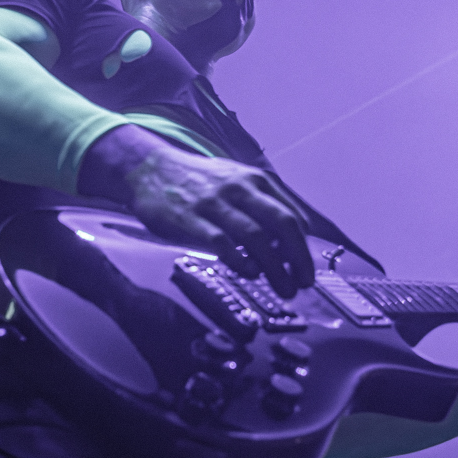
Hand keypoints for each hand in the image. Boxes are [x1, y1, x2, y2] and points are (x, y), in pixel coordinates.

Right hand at [82, 125, 314, 297]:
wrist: (150, 168)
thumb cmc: (199, 181)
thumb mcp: (237, 180)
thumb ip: (264, 203)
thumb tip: (297, 233)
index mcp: (255, 181)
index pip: (292, 215)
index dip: (305, 246)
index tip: (308, 269)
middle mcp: (240, 189)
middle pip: (282, 224)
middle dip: (299, 258)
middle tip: (304, 283)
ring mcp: (215, 203)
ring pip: (256, 237)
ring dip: (275, 267)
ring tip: (283, 288)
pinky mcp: (191, 218)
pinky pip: (222, 242)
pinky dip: (240, 260)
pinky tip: (250, 274)